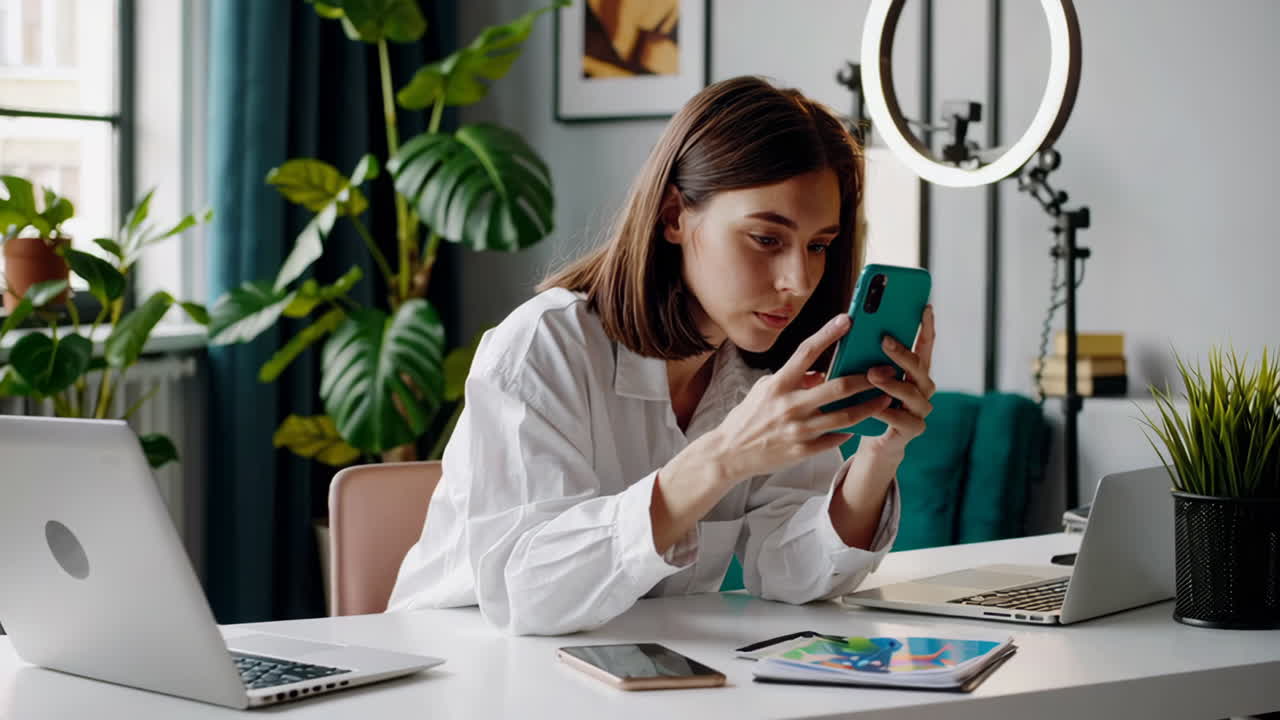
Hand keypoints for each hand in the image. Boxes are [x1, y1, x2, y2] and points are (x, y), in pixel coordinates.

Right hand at [703, 314, 892, 483]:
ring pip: (844, 416)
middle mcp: (789, 405)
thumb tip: (818, 372)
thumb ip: (793, 378)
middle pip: (837, 387)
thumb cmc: (748, 417)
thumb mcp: (765, 389)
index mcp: (778, 384)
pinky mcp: (802, 451)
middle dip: (866, 378)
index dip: (828, 334)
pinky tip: (861, 424)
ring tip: (886, 399)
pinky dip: (849, 431)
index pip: (806, 352)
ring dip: (870, 406)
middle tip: (886, 371)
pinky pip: (834, 439)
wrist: (730, 453)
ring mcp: (798, 430)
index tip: (848, 320)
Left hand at [858, 304, 937, 459]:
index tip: (925, 307)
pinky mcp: (912, 429)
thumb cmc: (868, 402)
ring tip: (873, 374)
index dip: (926, 327)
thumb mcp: (866, 377)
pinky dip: (887, 412)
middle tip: (884, 340)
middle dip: (902, 352)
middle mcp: (922, 388)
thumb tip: (851, 330)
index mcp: (913, 371)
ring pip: (912, 392)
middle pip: (919, 367)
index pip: (924, 345)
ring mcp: (919, 409)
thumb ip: (867, 358)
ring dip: (893, 382)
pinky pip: (902, 419)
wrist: (873, 441)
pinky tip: (874, 407)